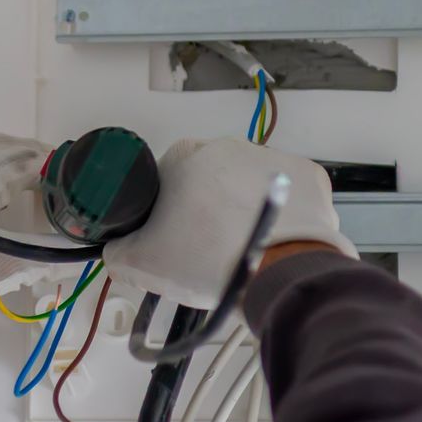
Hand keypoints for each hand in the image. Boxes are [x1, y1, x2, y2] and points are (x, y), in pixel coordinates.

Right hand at [101, 138, 353, 307]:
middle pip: (208, 180)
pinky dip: (280, 213)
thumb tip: (117, 252)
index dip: (164, 213)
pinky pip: (286, 193)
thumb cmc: (212, 262)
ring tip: (241, 248)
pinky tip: (271, 239)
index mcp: (183, 157)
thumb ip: (118, 253)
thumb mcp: (142, 265)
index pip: (164, 180)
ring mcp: (270, 158)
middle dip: (205, 210)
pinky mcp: (305, 176)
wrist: (276, 273)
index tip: (171, 237)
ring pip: (247, 186)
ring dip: (242, 210)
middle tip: (206, 248)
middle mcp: (227, 147)